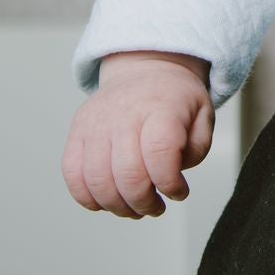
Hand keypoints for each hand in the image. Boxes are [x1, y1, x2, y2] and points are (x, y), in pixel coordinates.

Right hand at [62, 50, 213, 217]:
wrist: (144, 68)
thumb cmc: (173, 97)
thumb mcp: (202, 114)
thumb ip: (196, 149)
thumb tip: (173, 176)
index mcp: (161, 107)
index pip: (160, 153)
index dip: (170, 183)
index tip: (179, 191)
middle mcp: (124, 114)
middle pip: (128, 175)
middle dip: (145, 203)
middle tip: (156, 206)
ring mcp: (96, 123)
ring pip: (98, 181)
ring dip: (118, 206)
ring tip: (134, 206)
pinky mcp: (77, 132)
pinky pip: (72, 174)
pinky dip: (88, 197)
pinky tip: (107, 200)